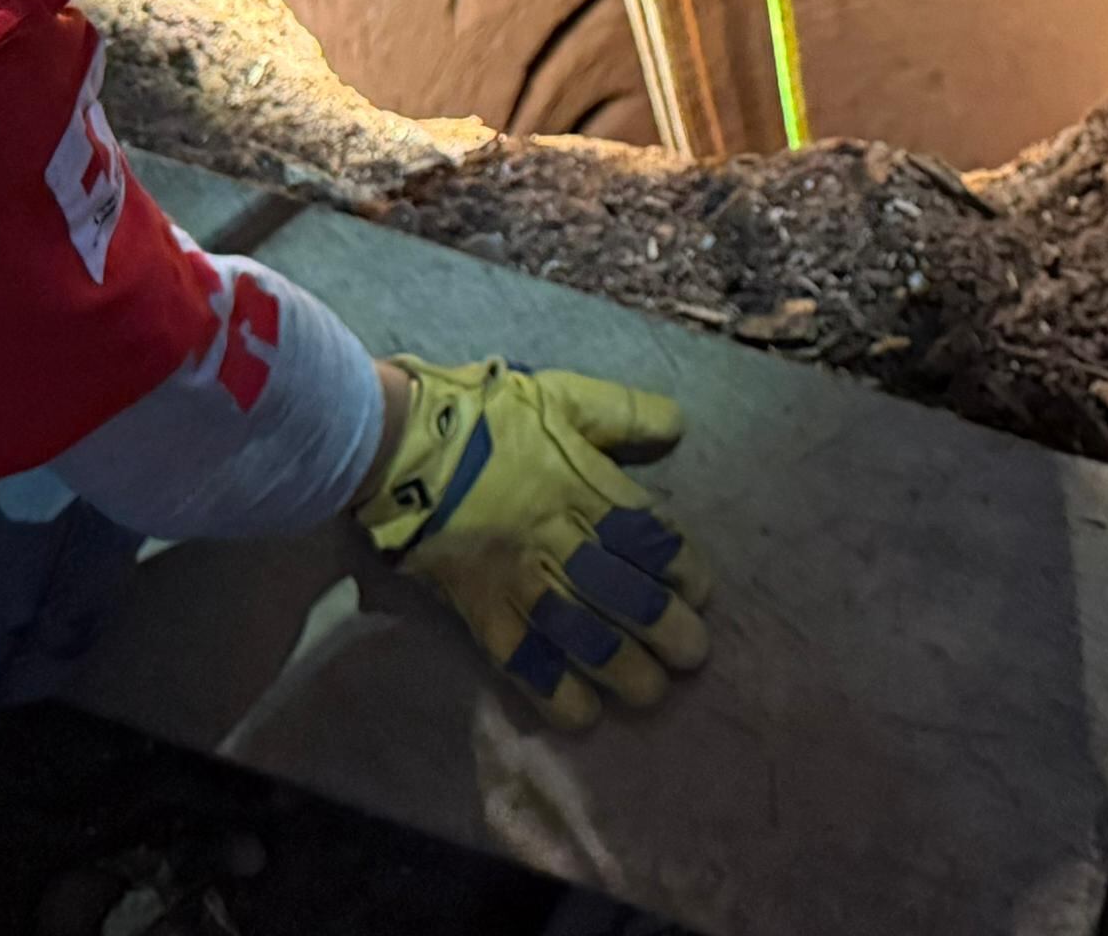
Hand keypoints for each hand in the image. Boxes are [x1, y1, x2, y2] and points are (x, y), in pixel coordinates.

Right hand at [356, 357, 709, 725]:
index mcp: (583, 487)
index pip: (646, 536)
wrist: (406, 443)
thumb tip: (677, 427)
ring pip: (579, 632)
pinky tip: (581, 713)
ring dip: (619, 667)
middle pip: (621, 593)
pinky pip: (519, 656)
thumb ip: (623, 412)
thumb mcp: (565, 394)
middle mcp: (558, 539)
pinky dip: (551, 687)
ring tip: (650, 692)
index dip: (680, 570)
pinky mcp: (480, 607)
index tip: (701, 592)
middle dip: (663, 629)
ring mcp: (518, 579)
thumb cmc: (489, 416)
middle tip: (692, 654)